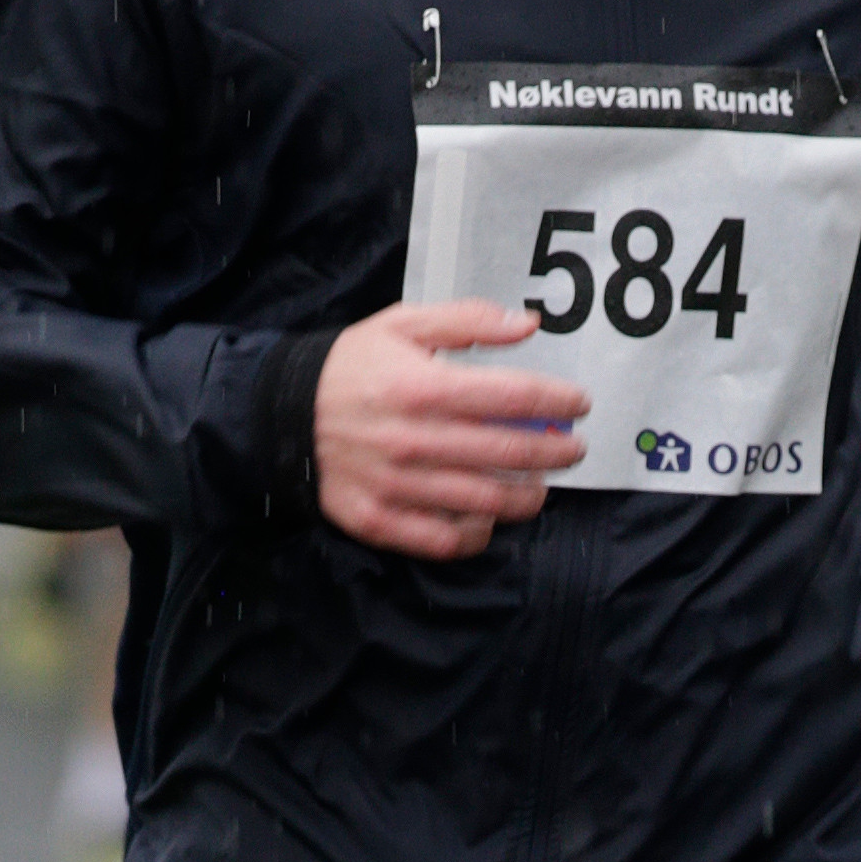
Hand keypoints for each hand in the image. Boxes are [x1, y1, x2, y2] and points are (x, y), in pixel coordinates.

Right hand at [315, 303, 588, 558]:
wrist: (282, 415)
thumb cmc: (349, 368)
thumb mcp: (402, 325)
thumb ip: (467, 321)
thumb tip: (527, 324)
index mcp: (423, 388)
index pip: (513, 397)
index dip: (557, 402)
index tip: (578, 404)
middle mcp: (414, 440)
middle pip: (509, 453)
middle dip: (555, 451)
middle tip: (573, 448)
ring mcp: (397, 486)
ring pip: (486, 502)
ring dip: (527, 496)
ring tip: (540, 485)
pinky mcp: (380, 520)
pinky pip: (445, 539)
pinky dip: (478, 533)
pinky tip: (489, 517)